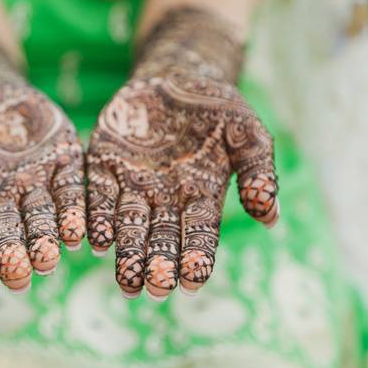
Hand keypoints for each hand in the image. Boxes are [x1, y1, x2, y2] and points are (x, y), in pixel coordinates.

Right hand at [0, 77, 85, 293]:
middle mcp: (3, 196)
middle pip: (9, 230)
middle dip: (14, 255)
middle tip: (20, 280)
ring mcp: (34, 180)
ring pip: (42, 215)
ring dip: (46, 239)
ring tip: (49, 261)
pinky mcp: (63, 161)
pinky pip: (70, 189)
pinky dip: (73, 210)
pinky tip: (77, 232)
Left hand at [87, 70, 278, 299]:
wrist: (176, 76)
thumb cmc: (217, 108)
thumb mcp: (247, 133)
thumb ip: (258, 172)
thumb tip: (270, 218)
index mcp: (200, 196)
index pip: (199, 234)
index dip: (196, 258)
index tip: (191, 282)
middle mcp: (165, 199)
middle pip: (161, 237)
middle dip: (157, 264)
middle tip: (153, 290)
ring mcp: (133, 185)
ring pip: (129, 225)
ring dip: (127, 253)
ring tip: (125, 281)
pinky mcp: (104, 167)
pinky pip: (99, 196)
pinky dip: (98, 218)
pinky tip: (97, 240)